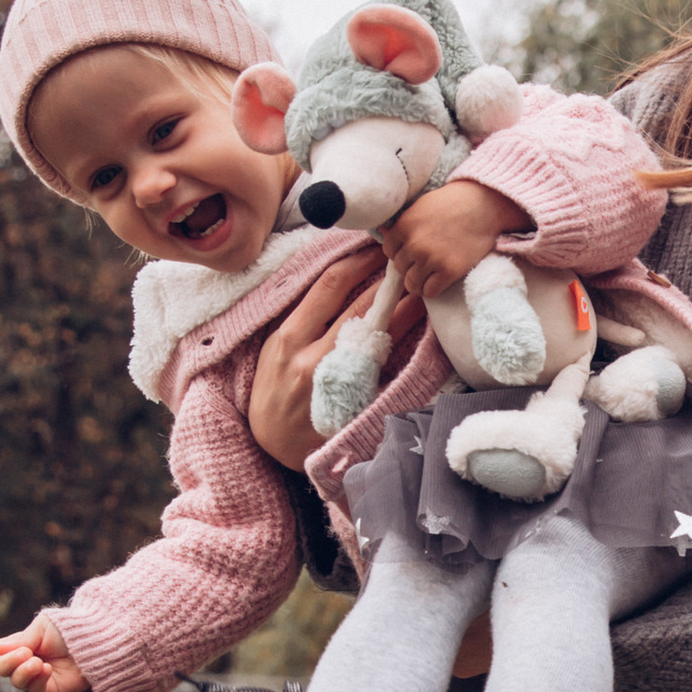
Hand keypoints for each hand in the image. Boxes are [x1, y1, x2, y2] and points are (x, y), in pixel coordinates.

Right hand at [0, 611, 92, 691]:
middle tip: (25, 652)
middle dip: (8, 661)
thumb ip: (15, 643)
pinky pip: (36, 691)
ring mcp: (38, 678)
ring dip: (23, 671)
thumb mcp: (39, 630)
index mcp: (19, 645)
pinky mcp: (52, 691)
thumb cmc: (69, 630)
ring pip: (17, 681)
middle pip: (1, 668)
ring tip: (37, 661)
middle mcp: (25, 663)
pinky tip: (45, 669)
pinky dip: (37, 680)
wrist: (97, 638)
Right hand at [248, 245, 409, 462]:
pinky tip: (418, 333)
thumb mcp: (275, 350)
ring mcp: (335, 384)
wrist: (271, 445)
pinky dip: (402, 347)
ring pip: (377, 336)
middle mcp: (311, 358)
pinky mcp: (353, 405)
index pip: (329, 285)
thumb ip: (303, 319)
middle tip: (409, 260)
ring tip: (421, 290)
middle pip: (359, 306)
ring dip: (403, 309)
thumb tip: (339, 281)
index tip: (376, 247)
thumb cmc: (274, 390)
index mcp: (288, 338)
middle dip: (387, 280)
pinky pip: (383, 370)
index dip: (358, 261)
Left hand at [387, 176, 530, 305]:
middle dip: (410, 267)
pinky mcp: (449, 271)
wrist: (484, 206)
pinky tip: (439, 281)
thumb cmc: (453, 203)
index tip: (411, 252)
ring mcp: (432, 259)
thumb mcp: (421, 206)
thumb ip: (403, 223)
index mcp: (405, 226)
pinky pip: (430, 291)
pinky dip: (432, 289)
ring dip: (419, 282)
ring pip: (412, 284)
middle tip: (424, 263)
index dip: (400, 252)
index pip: (389, 251)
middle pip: (401, 268)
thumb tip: (383, 233)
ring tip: (428, 277)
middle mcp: (415, 244)